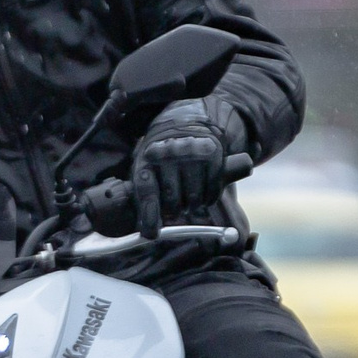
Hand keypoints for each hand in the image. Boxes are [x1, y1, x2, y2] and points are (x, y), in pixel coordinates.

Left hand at [132, 99, 237, 236]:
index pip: (147, 193)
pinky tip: (202, 189)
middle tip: (175, 203)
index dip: (149, 217)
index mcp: (147, 157)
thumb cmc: (162, 155)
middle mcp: (169, 153)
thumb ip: (144, 193)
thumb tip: (147, 231)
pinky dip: (208, 198)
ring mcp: (192, 153)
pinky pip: (212, 192)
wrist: (186, 123)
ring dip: (192, 204)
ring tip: (188, 193)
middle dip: (174, 209)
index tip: (151, 235)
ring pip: (194, 200)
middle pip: (173, 202)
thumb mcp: (146, 166)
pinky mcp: (213, 154)